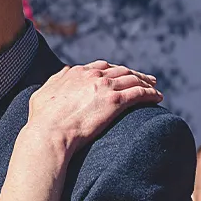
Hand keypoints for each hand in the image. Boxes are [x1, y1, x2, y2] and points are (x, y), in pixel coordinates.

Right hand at [27, 61, 160, 153]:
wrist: (49, 134)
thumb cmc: (42, 120)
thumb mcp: (42, 93)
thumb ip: (56, 79)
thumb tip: (65, 71)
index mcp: (77, 72)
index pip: (102, 66)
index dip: (114, 70)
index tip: (120, 75)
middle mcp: (93, 75)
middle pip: (121, 70)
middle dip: (134, 74)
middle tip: (145, 79)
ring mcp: (105, 87)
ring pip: (133, 79)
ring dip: (146, 82)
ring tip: (154, 87)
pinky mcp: (116, 101)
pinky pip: (139, 93)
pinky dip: (150, 93)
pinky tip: (158, 97)